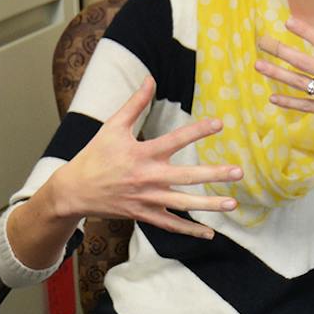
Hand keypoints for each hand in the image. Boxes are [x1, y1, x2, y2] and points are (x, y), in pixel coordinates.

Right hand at [47, 76, 241, 239]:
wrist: (75, 191)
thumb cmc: (95, 155)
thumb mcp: (112, 127)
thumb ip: (135, 103)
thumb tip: (150, 79)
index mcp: (140, 154)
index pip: (174, 140)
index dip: (197, 131)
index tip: (220, 124)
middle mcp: (146, 178)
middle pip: (185, 177)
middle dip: (213, 175)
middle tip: (238, 172)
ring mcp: (146, 200)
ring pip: (182, 204)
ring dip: (208, 206)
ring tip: (232, 204)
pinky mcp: (144, 215)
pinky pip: (170, 225)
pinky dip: (189, 231)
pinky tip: (209, 234)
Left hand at [254, 7, 313, 159]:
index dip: (307, 32)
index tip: (288, 22)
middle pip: (305, 63)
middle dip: (281, 51)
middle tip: (261, 41)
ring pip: (301, 84)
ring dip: (277, 75)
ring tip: (258, 66)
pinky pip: (306, 107)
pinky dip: (289, 103)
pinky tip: (272, 98)